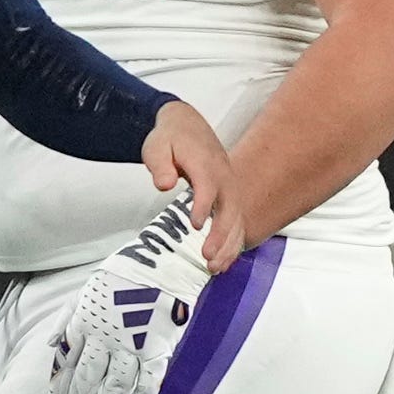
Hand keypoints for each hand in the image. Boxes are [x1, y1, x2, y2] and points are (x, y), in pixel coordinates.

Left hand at [48, 199, 207, 393]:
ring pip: (115, 389)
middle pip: (87, 381)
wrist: (162, 263)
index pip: (66, 362)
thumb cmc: (123, 275)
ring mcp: (131, 346)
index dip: (60, 388)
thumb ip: (67, 318)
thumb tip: (51, 343)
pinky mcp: (157, 350)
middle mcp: (104, 338)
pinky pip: (148, 384)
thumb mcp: (86, 290)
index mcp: (85, 323)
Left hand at [141, 100, 243, 269]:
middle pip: (229, 208)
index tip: (195, 225)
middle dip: (221, 234)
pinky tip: (223, 262)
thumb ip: (159, 165)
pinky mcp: (229, 197)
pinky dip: (233, 243)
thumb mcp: (156, 146)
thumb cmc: (171, 138)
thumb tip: (164, 184)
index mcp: (205, 163)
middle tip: (207, 257)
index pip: (208, 186)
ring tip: (214, 268)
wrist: (187, 125)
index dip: (203, 206)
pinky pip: (236, 222)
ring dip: (229, 245)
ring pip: (237, 219)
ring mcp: (229, 187)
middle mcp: (223, 177)